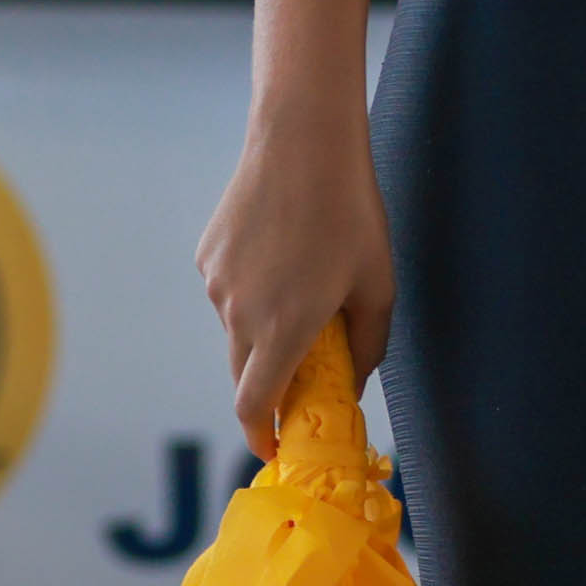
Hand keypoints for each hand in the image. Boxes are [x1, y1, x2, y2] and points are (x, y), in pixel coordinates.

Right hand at [197, 101, 392, 452]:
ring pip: (236, 328)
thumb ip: (367, 347)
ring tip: (304, 283)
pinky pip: (228, 290)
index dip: (260, 434)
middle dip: (269, 382)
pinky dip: (251, 291)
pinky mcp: (208, 255)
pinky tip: (282, 252)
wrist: (303, 140)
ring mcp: (217, 283)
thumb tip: (354, 383)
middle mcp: (239, 314)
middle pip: (243, 372)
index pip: (253, 405)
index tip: (272, 445)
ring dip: (263, 327)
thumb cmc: (351, 214)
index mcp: (282, 331)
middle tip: (304, 367)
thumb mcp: (378, 286)